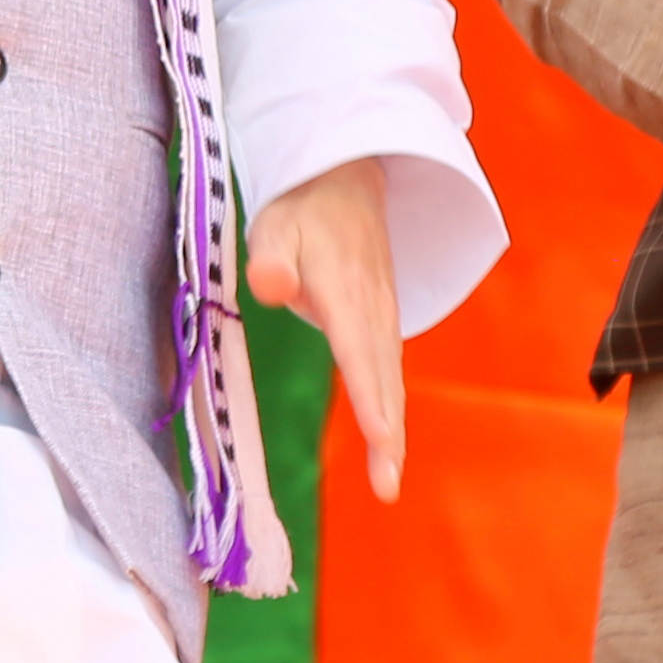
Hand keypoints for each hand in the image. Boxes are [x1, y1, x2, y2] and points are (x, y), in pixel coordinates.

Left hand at [246, 156, 405, 502]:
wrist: (346, 176)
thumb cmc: (300, 207)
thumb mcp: (275, 223)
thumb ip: (272, 258)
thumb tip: (270, 288)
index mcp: (344, 289)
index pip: (357, 348)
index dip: (369, 393)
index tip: (380, 436)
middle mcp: (370, 308)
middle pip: (381, 377)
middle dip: (387, 433)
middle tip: (387, 486)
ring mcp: (381, 314)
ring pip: (389, 378)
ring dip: (392, 429)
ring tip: (388, 478)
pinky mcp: (380, 318)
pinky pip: (387, 368)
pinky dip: (390, 406)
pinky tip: (387, 440)